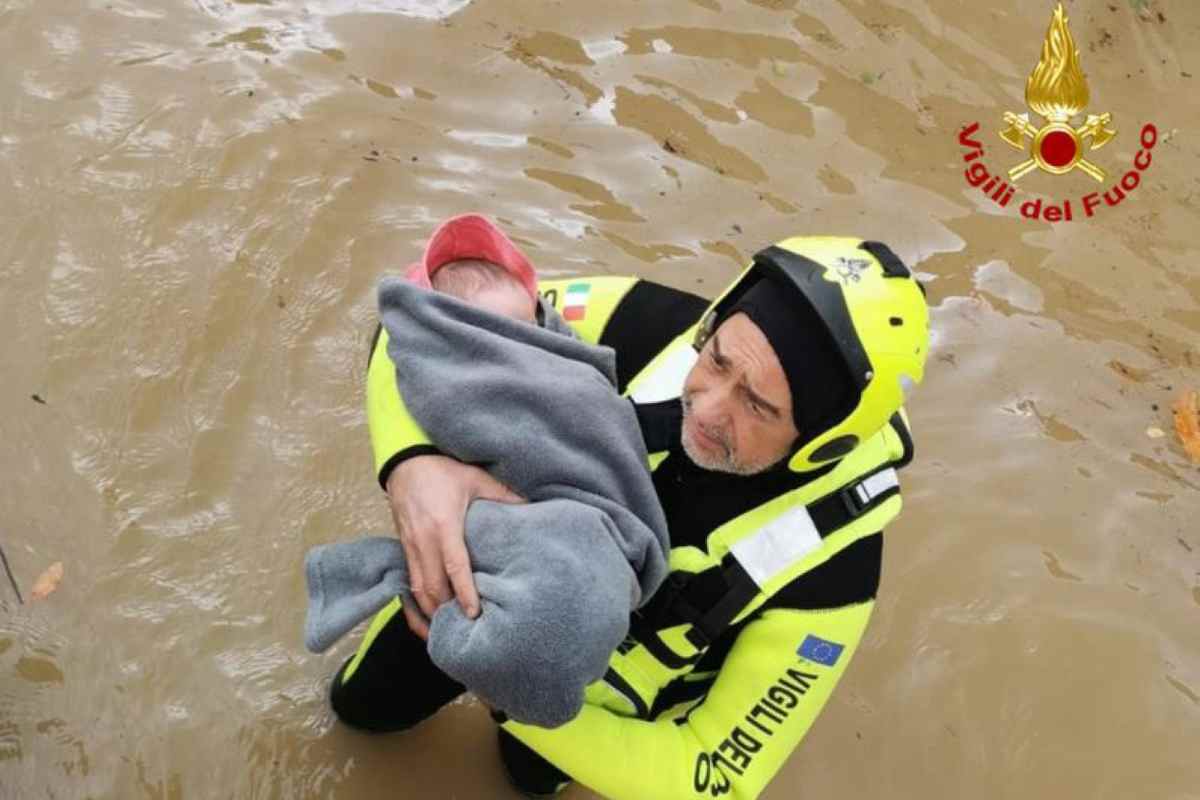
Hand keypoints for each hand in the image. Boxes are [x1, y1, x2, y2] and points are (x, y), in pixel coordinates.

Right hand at [385, 454, 524, 639]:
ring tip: (448, 633)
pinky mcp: (403, 548)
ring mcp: (410, 546)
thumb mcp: (475, 478)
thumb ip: (502, 494)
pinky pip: (407, 583)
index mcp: (444, 525)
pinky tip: (426, 620)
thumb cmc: (441, 470)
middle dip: (447, 612)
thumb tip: (530, 506)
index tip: (474, 613)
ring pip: (418, 589)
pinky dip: (415, 605)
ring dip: (431, 613)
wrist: (405, 462)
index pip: (454, 566)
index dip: (464, 592)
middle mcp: (423, 540)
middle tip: (466, 633)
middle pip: (433, 586)